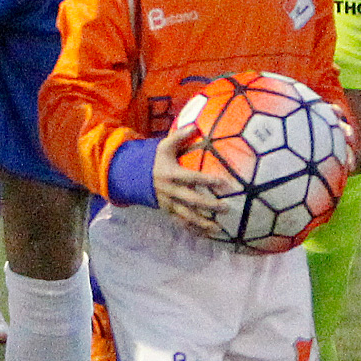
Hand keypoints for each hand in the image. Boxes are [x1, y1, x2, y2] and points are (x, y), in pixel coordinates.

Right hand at [151, 122, 232, 237]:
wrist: (134, 177)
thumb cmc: (155, 160)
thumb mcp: (164, 146)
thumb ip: (180, 136)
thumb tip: (196, 125)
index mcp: (171, 174)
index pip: (191, 177)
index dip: (207, 180)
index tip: (223, 182)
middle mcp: (170, 191)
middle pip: (191, 200)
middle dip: (209, 205)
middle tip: (226, 207)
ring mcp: (168, 204)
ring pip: (186, 216)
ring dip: (203, 223)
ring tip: (218, 227)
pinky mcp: (167, 212)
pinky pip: (181, 224)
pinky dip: (194, 231)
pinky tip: (207, 235)